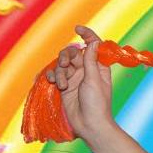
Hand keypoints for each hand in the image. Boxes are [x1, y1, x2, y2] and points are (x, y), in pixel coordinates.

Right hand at [44, 25, 113, 141]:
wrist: (89, 125)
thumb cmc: (97, 103)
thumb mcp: (94, 80)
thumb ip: (91, 61)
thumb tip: (93, 42)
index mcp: (99, 66)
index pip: (93, 45)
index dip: (87, 35)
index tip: (77, 28)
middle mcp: (87, 70)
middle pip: (73, 53)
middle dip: (66, 57)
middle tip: (65, 66)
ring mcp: (75, 78)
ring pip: (62, 64)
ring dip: (60, 71)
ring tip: (63, 85)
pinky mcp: (65, 86)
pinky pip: (55, 74)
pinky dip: (53, 76)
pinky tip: (55, 83)